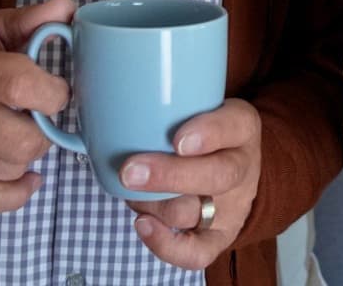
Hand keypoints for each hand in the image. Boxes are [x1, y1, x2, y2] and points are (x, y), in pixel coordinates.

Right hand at [0, 0, 75, 212]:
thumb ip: (33, 19)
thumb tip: (67, 8)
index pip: (23, 86)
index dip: (54, 92)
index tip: (56, 89)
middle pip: (23, 141)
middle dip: (44, 129)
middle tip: (38, 115)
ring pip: (13, 168)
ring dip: (28, 153)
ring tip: (17, 130)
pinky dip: (18, 191)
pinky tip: (26, 174)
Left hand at [119, 99, 261, 269]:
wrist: (236, 160)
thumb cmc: (206, 124)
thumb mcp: (202, 101)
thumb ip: (168, 99)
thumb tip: (99, 90)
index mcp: (242, 125)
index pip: (234, 126)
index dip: (209, 134)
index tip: (177, 139)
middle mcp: (243, 167)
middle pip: (215, 176)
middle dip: (169, 176)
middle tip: (129, 171)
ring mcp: (233, 206)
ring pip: (194, 211)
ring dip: (153, 202)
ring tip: (127, 188)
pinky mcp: (219, 236)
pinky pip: (197, 253)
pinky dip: (166, 245)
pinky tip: (143, 224)